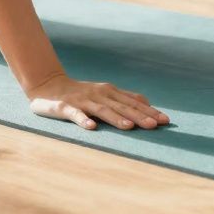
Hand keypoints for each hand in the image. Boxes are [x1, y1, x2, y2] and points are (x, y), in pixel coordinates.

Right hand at [25, 73, 169, 130]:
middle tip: (154, 125)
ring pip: (102, 110)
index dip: (149, 111)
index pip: (133, 102)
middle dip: (139, 116)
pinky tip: (92, 128)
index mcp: (109, 92)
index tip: (165, 120)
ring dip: (116, 119)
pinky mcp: (65, 107)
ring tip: (129, 127)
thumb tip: (147, 103)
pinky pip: (76, 115)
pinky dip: (84, 120)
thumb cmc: (80, 93)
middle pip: (121, 107)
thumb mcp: (104, 93)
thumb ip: (123, 98)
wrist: (47, 86)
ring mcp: (82, 101)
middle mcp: (98, 94)